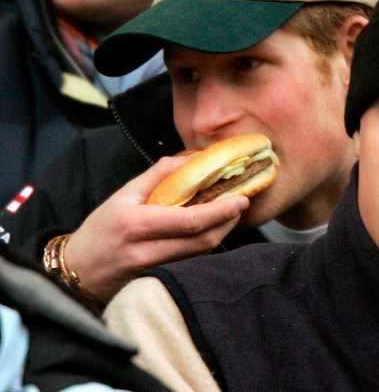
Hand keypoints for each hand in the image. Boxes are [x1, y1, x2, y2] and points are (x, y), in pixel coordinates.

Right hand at [63, 155, 248, 302]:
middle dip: (228, 222)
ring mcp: (155, 269)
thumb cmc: (100, 229)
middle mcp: (148, 250)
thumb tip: (189, 160)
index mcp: (137, 225)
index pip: (190, 221)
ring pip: (201, 253)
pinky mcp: (161, 278)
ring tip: (231, 214)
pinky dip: (206, 244)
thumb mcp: (123, 195)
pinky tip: (213, 229)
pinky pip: (192, 261)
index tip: (240, 199)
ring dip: (221, 232)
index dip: (221, 211)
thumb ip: (157, 175)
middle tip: (241, 204)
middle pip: (203, 241)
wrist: (77, 271)